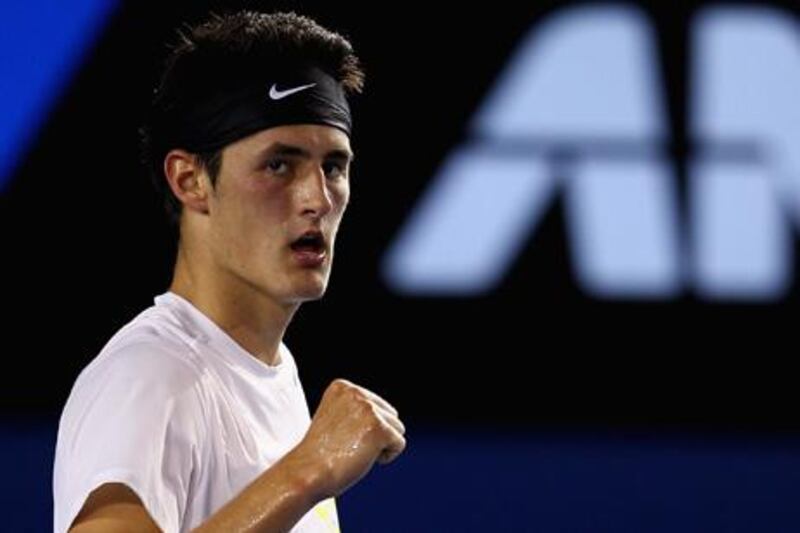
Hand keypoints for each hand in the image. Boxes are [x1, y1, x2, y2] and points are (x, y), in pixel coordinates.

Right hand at [292, 378, 405, 498]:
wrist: (308, 472)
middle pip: (391, 414)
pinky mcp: (380, 428)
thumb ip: (356, 409)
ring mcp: (368, 409)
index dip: (364, 428)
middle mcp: (356, 393)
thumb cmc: (321, 453)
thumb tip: (387, 414)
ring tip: (355, 452)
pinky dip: (386, 456)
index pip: (376, 405)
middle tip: (350, 447)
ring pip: (398, 428)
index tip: (341, 437)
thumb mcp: (335, 419)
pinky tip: (364, 458)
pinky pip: (399, 443)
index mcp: (342, 387)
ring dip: (381, 445)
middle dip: (377, 434)